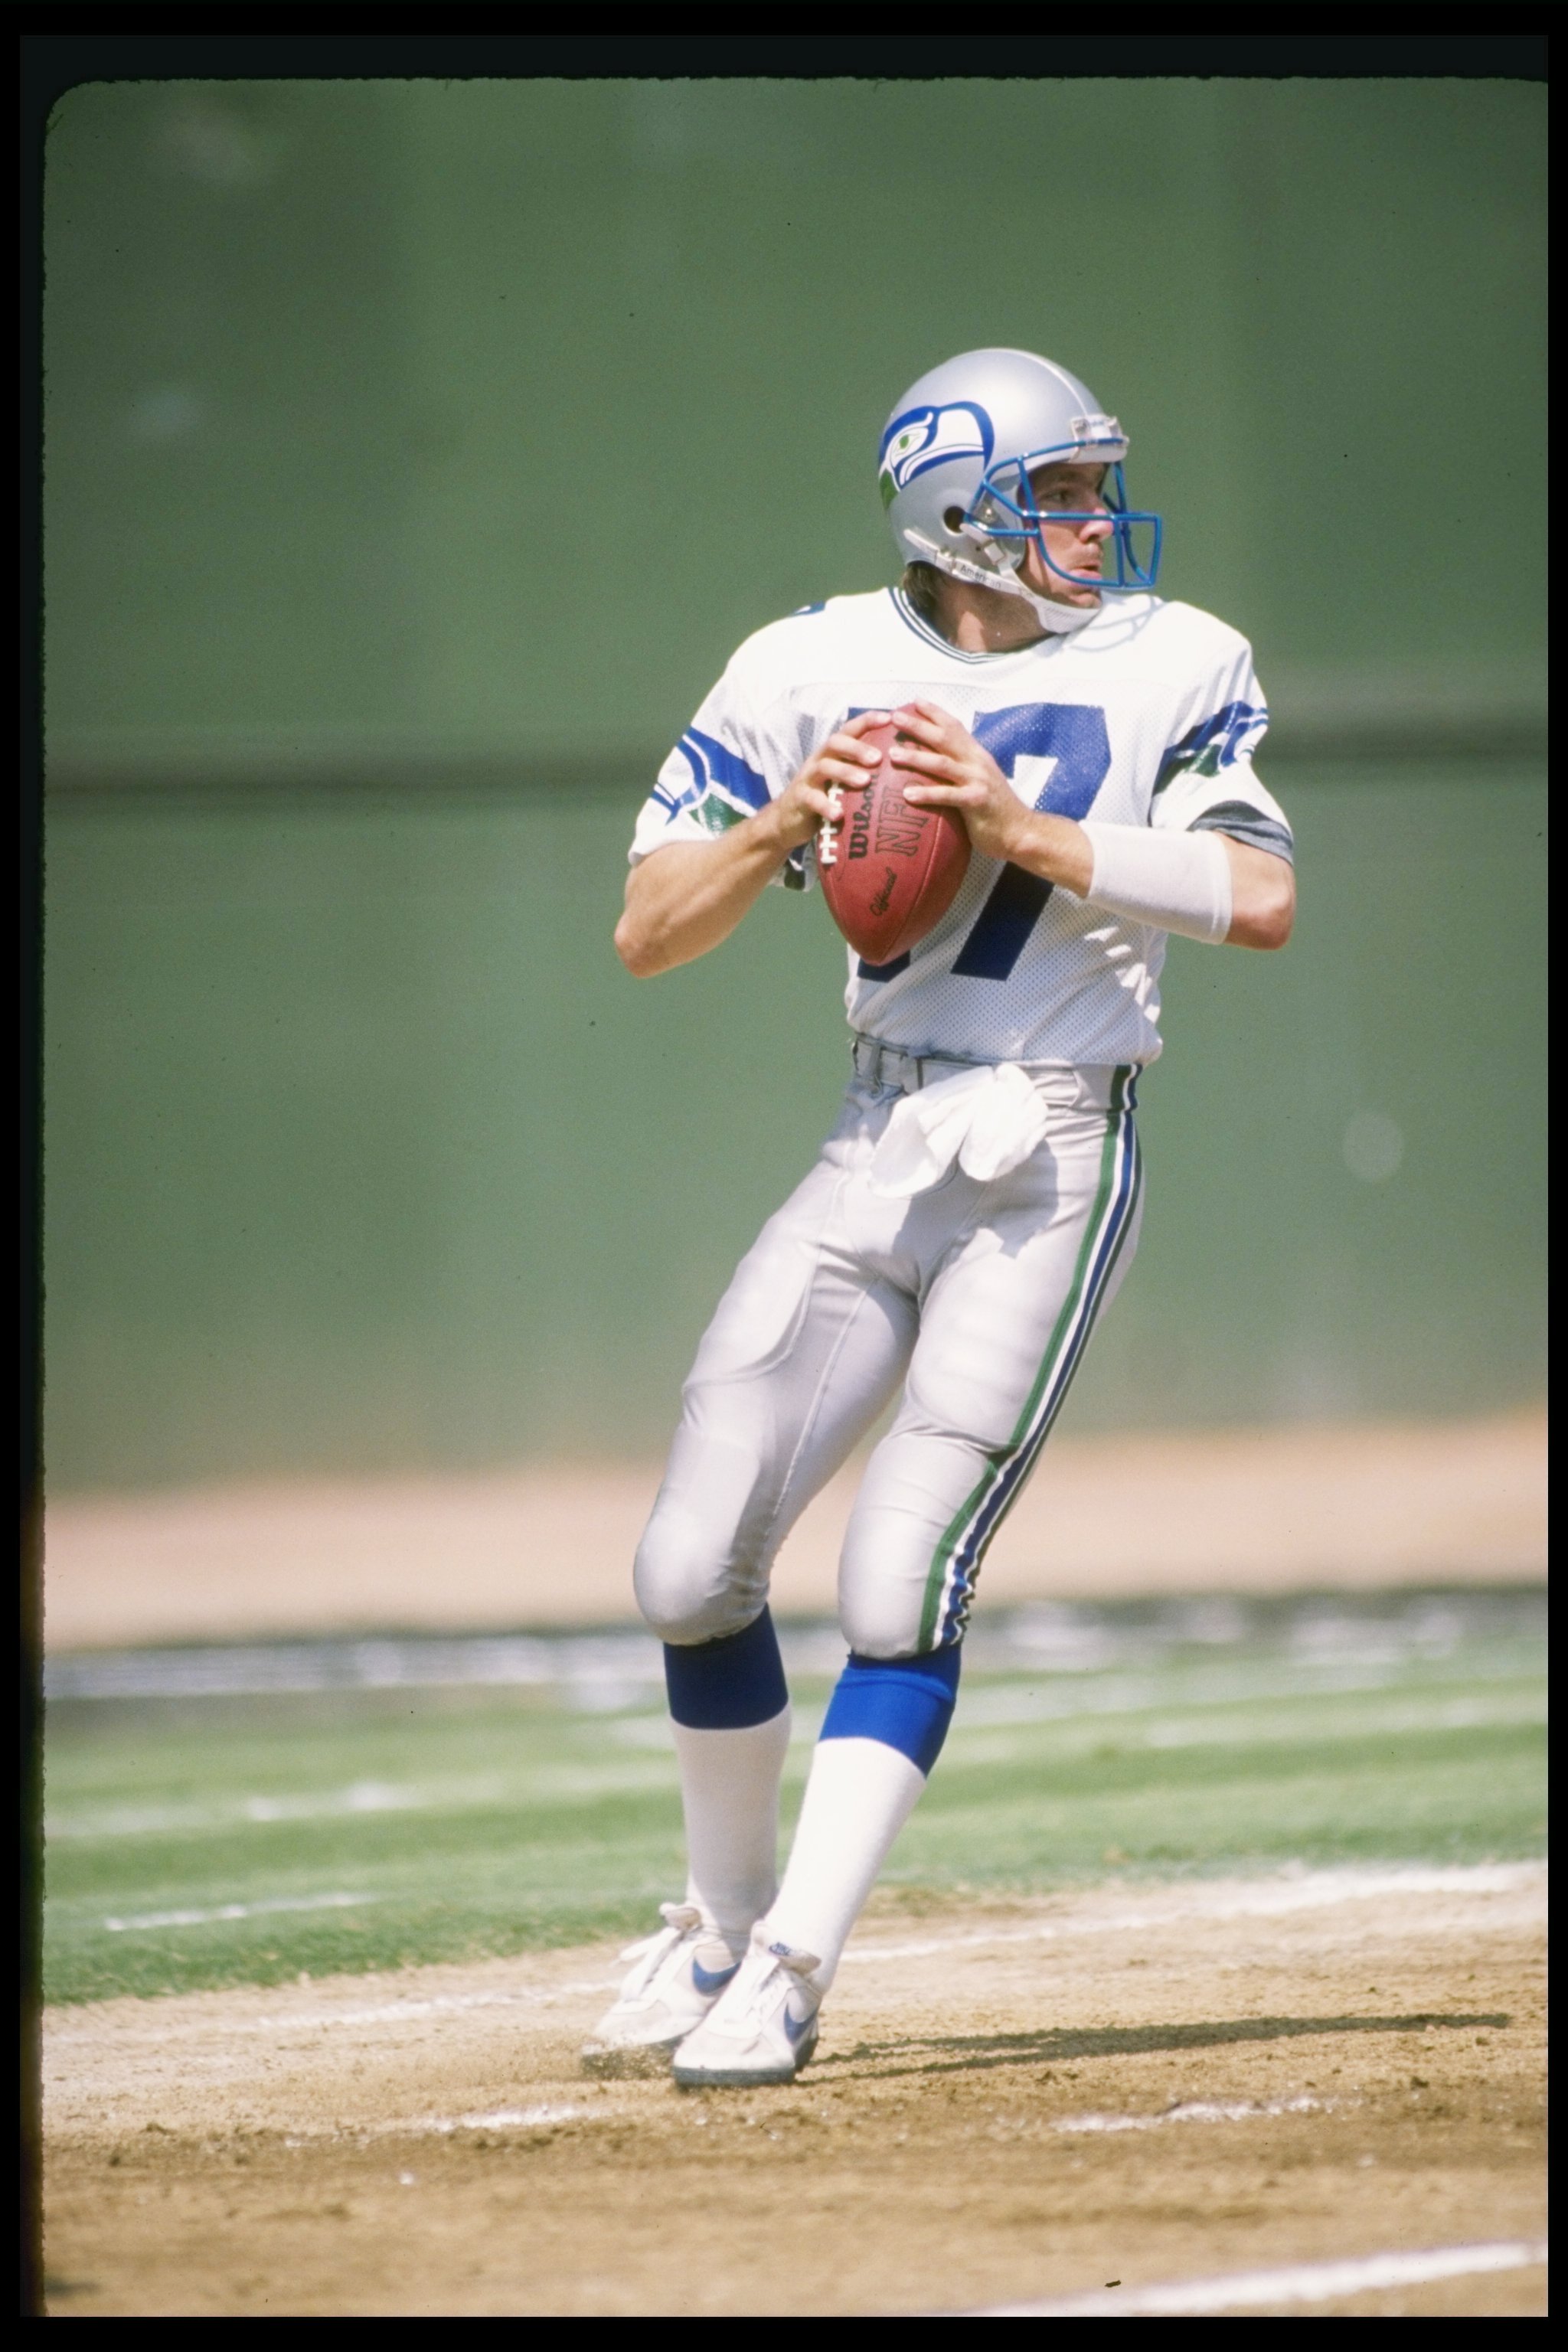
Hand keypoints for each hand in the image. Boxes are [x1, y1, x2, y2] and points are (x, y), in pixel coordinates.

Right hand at [768, 710, 888, 851]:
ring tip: (865, 782)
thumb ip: (865, 771)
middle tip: (879, 758)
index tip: (890, 718)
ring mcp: (808, 778)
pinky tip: (839, 814)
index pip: (850, 729)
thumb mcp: (843, 780)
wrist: (788, 820)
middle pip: (836, 742)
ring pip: (825, 767)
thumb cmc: (825, 796)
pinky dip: (826, 806)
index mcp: (833, 752)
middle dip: (857, 747)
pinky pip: (812, 800)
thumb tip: (904, 768)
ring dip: (845, 772)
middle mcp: (820, 759)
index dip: (868, 720)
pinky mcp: (799, 799)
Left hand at [892, 701, 1034, 862]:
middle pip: (944, 738)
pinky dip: (927, 794)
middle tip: (895, 718)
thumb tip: (936, 762)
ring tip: (892, 754)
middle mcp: (977, 762)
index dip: (935, 713)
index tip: (914, 701)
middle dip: (918, 726)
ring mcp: (977, 780)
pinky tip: (907, 795)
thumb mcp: (979, 781)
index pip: (955, 726)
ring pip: (942, 763)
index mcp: (977, 755)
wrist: (1020, 831)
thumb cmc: (995, 809)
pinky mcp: (976, 801)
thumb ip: (961, 769)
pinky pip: (947, 795)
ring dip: (916, 757)